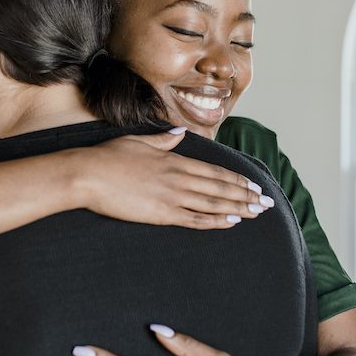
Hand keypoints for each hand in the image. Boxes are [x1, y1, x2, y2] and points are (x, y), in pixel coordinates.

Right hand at [78, 129, 274, 230]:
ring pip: (214, 204)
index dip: (237, 180)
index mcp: (175, 160)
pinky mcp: (161, 213)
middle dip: (247, 196)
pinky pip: (195, 219)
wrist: (87, 174)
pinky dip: (216, 220)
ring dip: (239, 208)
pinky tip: (232, 221)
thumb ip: (162, 140)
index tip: (254, 185)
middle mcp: (179, 178)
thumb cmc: (108, 157)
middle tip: (267, 203)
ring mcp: (172, 196)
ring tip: (257, 213)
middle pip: (221, 188)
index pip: (215, 172)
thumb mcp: (138, 142)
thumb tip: (178, 134)